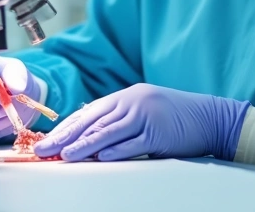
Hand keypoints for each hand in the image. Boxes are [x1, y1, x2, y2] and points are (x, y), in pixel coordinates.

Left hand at [33, 83, 248, 161]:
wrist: (210, 117)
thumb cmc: (174, 117)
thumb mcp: (144, 111)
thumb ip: (118, 119)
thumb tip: (86, 135)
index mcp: (127, 96)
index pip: (88, 112)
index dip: (65, 128)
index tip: (46, 141)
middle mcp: (133, 102)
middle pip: (92, 121)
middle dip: (65, 137)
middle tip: (44, 150)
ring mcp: (146, 116)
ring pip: (108, 132)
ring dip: (84, 145)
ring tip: (65, 156)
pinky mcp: (158, 133)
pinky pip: (132, 144)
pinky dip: (115, 151)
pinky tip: (99, 158)